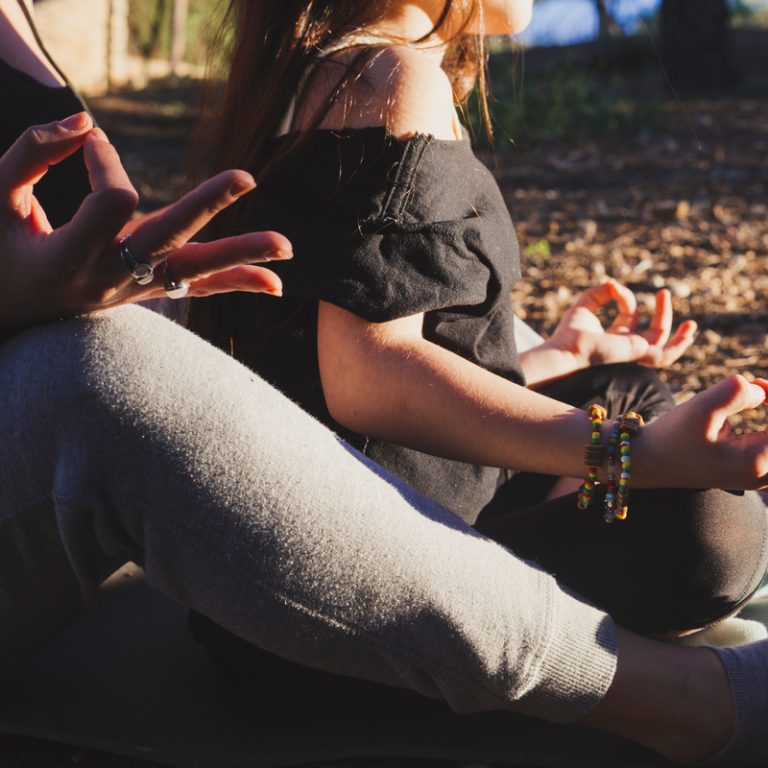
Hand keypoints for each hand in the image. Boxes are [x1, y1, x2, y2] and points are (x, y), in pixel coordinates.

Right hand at [0, 113, 290, 330]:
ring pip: (195, 272)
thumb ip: (33, 153)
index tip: (90, 143)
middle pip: (169, 239)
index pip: (112, 201)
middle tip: (247, 176)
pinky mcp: (147, 291)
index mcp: (70, 257)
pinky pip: (197, 289)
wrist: (9, 314)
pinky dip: (236, 283)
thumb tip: (88, 122)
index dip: (105, 162)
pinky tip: (276, 286)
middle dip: (207, 205)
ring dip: (243, 258)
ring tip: (288, 248)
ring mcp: (133, 289)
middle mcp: (109, 278)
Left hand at [547, 279, 696, 368]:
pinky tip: (688, 333)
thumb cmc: (570, 333)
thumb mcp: (586, 304)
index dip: (625, 297)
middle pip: (653, 332)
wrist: (566, 349)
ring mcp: (634, 352)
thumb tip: (614, 283)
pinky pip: (664, 355)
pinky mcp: (639, 354)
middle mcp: (626, 347)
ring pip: (664, 348)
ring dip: (679, 336)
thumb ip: (601, 292)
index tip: (613, 286)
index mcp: (614, 337)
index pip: (630, 314)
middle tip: (663, 292)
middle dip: (662, 312)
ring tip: (691, 323)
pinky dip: (678, 346)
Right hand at [639, 375, 767, 489]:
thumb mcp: (700, 408)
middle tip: (759, 388)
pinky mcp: (753, 471)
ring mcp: (761, 477)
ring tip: (760, 396)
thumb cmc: (671, 436)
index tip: (757, 384)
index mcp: (757, 461)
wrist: (649, 461)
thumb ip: (736, 392)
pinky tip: (760, 407)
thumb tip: (760, 392)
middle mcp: (765, 474)